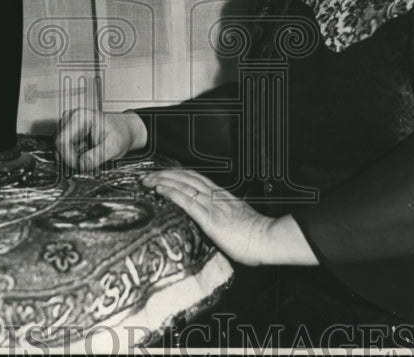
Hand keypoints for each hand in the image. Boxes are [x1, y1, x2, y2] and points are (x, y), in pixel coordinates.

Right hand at [55, 108, 145, 171]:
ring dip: (73, 158)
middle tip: (87, 165)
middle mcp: (71, 118)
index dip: (69, 158)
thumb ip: (96, 157)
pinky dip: (75, 156)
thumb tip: (81, 165)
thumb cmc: (120, 133)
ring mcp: (69, 125)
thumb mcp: (113, 147)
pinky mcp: (69, 132)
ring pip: (61, 149)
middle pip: (59, 145)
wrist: (124, 130)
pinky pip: (65, 149)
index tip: (80, 167)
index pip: (62, 141)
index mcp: (81, 117)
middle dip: (72, 159)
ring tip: (90, 157)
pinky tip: (87, 154)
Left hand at [140, 169, 274, 265]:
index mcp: (222, 197)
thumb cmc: (255, 237)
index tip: (163, 175)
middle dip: (165, 174)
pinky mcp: (210, 218)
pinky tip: (160, 190)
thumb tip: (213, 225)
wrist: (266, 240)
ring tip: (147, 180)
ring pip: (184, 185)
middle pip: (186, 178)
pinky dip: (172, 193)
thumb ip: (223, 219)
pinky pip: (187, 201)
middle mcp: (215, 197)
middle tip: (147, 175)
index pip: (195, 179)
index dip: (177, 175)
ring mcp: (212, 206)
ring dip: (163, 180)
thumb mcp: (237, 223)